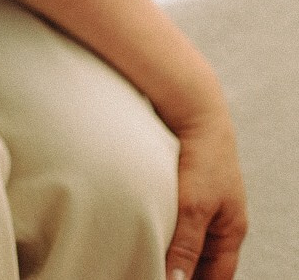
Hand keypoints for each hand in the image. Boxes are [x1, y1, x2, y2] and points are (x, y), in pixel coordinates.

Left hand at [165, 101, 246, 279]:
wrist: (194, 112)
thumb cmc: (203, 158)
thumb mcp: (194, 207)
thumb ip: (185, 247)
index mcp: (231, 230)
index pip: (219, 275)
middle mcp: (219, 219)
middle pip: (202, 259)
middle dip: (181, 270)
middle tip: (154, 273)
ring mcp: (203, 203)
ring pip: (186, 239)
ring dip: (170, 248)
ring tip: (148, 257)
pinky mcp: (185, 188)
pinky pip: (175, 218)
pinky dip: (163, 227)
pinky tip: (145, 230)